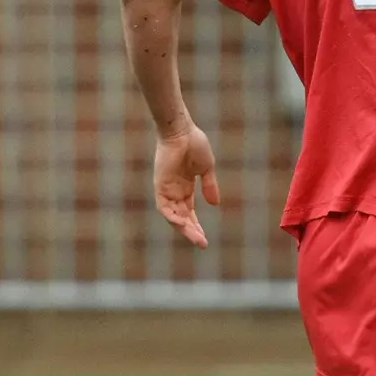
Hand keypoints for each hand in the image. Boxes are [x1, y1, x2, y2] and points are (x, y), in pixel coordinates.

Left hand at [153, 123, 219, 248]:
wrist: (182, 131)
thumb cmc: (195, 144)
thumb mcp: (206, 169)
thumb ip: (209, 186)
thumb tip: (215, 204)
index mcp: (185, 188)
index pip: (189, 212)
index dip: (196, 226)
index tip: (205, 239)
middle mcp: (174, 192)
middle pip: (182, 217)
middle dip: (192, 231)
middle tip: (202, 243)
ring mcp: (166, 189)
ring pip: (173, 216)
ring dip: (183, 227)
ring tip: (196, 237)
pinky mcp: (160, 185)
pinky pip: (164, 206)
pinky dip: (172, 216)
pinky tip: (183, 224)